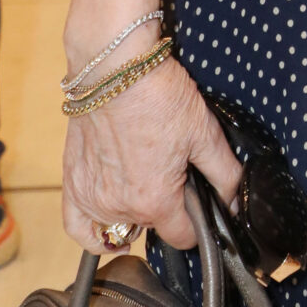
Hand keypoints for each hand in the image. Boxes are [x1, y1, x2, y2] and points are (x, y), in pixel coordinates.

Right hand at [63, 56, 240, 251]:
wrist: (115, 69)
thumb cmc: (159, 96)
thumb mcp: (205, 133)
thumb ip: (224, 174)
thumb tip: (234, 202)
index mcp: (156, 201)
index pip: (183, 237)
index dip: (198, 224)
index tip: (200, 206)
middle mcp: (120, 207)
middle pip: (153, 227)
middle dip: (168, 208)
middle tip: (173, 173)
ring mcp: (92, 198)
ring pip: (121, 225)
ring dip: (136, 212)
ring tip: (146, 180)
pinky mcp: (72, 183)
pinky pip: (78, 227)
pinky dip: (93, 234)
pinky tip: (109, 229)